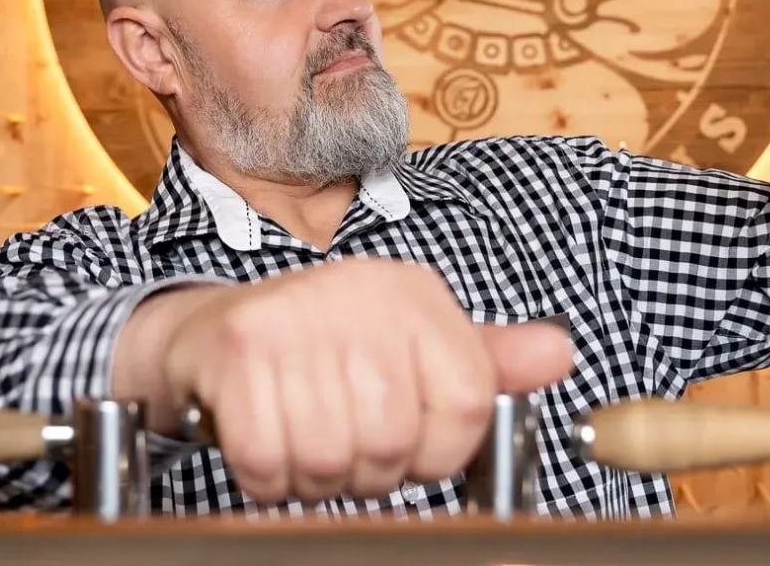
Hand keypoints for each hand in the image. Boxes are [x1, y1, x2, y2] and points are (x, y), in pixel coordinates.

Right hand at [118, 260, 572, 503]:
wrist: (210, 331)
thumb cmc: (322, 349)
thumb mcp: (409, 344)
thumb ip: (485, 360)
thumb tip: (560, 354)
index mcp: (413, 294)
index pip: (467, 404)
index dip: (437, 450)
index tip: (408, 443)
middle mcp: (360, 293)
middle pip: (395, 442)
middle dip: (367, 469)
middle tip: (340, 438)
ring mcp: (295, 318)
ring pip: (333, 461)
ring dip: (313, 475)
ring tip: (301, 433)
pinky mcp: (239, 351)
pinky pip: (269, 462)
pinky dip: (264, 474)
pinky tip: (264, 438)